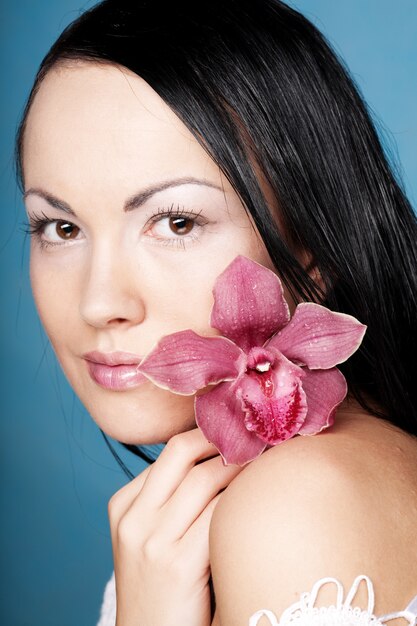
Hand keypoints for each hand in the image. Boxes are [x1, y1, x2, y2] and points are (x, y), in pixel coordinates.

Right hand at [108, 428, 242, 625]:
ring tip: (266, 460)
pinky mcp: (177, 566)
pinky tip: (261, 499)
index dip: (210, 435)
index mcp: (124, 504)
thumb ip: (172, 500)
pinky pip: (219, 514)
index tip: (239, 431)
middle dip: (223, 438)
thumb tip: (222, 456)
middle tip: (257, 436)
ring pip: (205, 478)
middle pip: (182, 451)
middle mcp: (133, 517)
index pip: (171, 451)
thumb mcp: (151, 537)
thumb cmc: (164, 587)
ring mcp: (151, 541)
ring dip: (241, 465)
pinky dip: (242, 500)